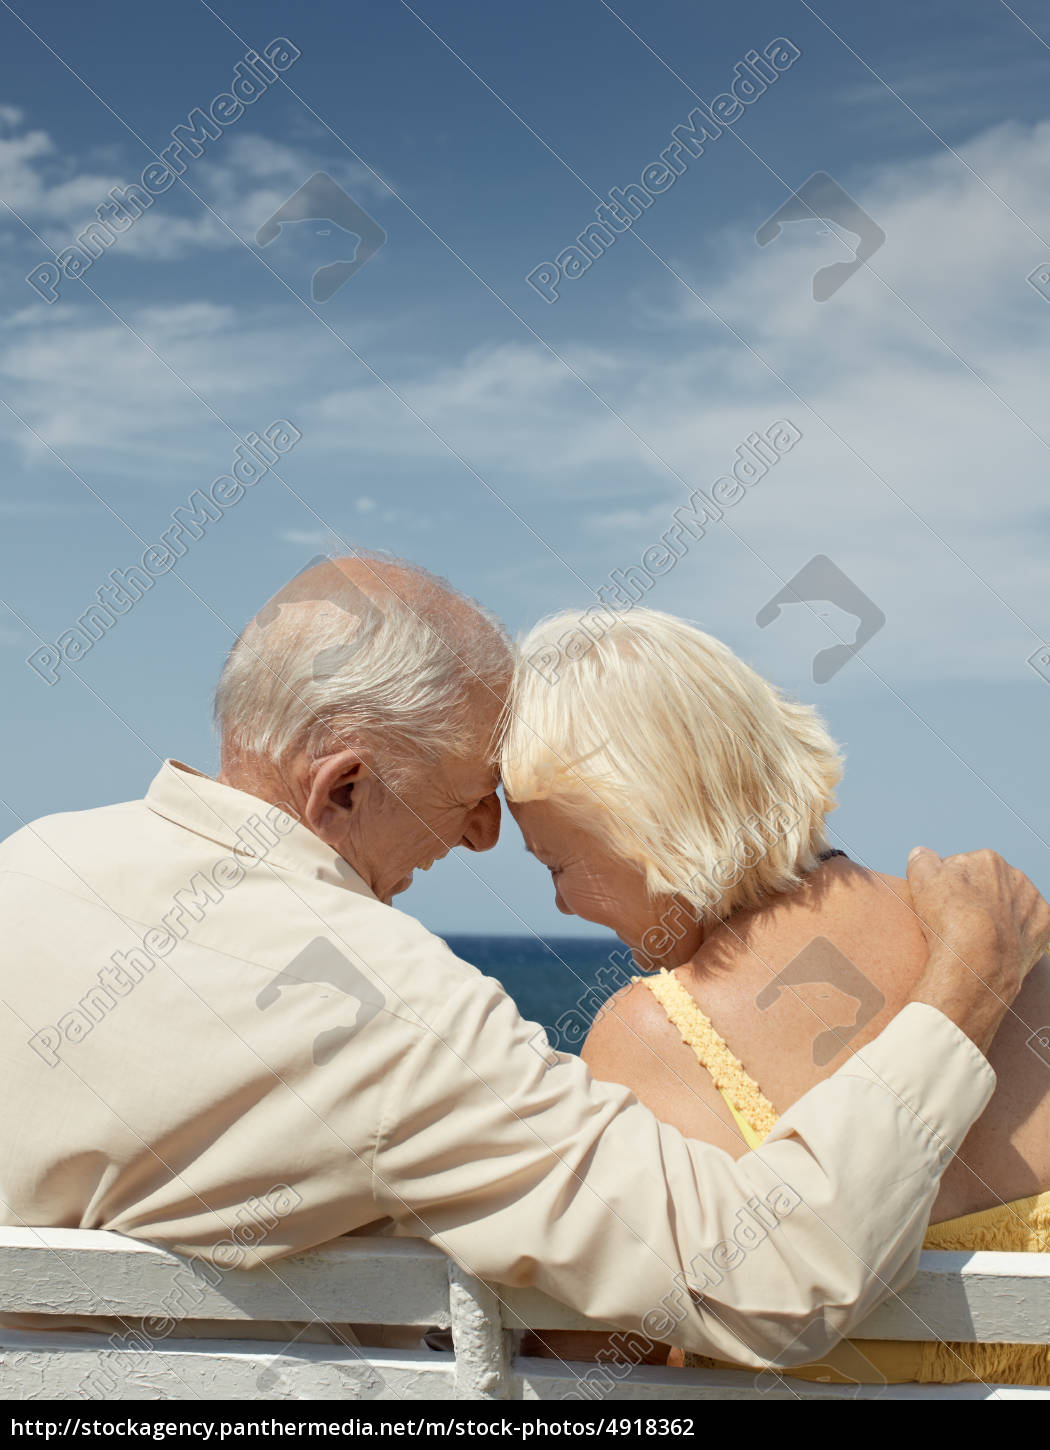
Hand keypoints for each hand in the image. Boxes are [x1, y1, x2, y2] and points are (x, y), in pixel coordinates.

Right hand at [907, 847, 1049, 1051]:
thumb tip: (922, 854)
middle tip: (958, 921)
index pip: (963, 868)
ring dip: (998, 913)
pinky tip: (999, 942)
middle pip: (988, 884)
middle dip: (976, 898)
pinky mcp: (1044, 925)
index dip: (949, 887)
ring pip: (1010, 903)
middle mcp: (1014, 875)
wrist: (978, 961)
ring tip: (979, 935)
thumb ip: (922, 860)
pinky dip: (1016, 931)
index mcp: (987, 859)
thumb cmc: (949, 922)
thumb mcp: (921, 880)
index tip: (943, 905)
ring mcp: (1032, 900)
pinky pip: (1028, 924)